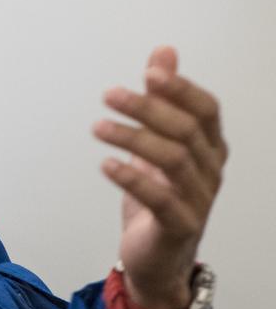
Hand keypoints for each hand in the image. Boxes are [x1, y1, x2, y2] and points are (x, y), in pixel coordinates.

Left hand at [93, 46, 226, 308]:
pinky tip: (106, 165)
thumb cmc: (157, 195)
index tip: (149, 72)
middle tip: (109, 94)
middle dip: (147, 108)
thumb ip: (162, 99)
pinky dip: (132, 179)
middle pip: (186, 130)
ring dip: (133, 138)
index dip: (181, 89)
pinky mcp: (179, 226)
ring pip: (174, 160)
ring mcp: (198, 200)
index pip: (205, 110)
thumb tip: (164, 51)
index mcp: (208, 147)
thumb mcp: (156, 142)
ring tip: (98, 127)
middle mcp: (210, 171)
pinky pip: (160, 199)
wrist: (155, 257)